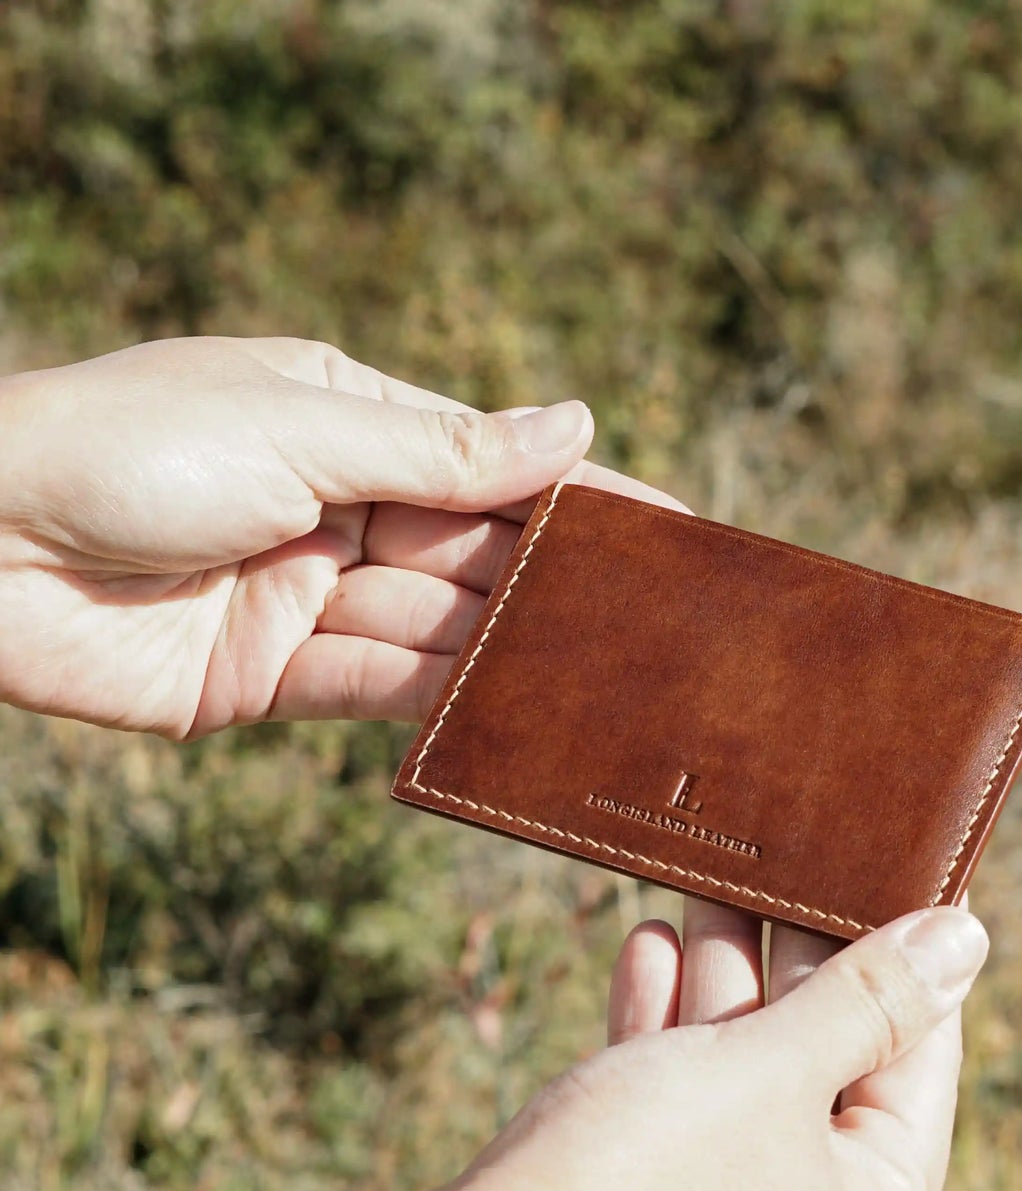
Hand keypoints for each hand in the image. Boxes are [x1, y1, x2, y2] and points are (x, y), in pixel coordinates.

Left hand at [0, 336, 679, 736]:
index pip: (493, 463)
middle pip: (477, 553)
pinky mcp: (273, 675)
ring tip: (610, 681)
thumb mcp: (303, 430)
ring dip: (514, 654)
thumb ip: (443, 452)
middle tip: (663, 625)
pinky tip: (514, 717)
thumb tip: (576, 427)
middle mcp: (340, 508)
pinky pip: (381, 690)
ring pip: (440, 628)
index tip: (673, 529)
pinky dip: (443, 704)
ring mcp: (310, 595)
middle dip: (559, 587)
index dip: (582, 495)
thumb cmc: (128, 449)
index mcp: (349, 422)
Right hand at [102, 903, 986, 1190]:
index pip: (918, 1056)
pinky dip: (668, 1032)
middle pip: (827, 1062)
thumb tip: (967, 938)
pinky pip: (684, 1109)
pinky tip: (647, 944)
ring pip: (746, 1077)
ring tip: (706, 882)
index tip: (892, 868)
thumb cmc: (640, 1182)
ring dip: (719, 978)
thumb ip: (868, 998)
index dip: (904, 952)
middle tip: (783, 855)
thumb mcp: (770, 1067)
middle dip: (789, 954)